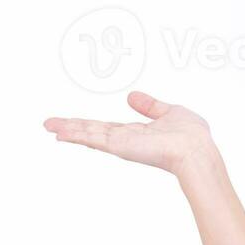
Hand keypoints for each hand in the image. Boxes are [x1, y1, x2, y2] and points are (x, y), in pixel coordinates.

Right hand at [43, 91, 211, 175]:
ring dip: (68, 129)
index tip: (71, 122)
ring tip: (48, 126)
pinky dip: (76, 135)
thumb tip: (132, 96)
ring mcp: (121, 143)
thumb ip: (150, 106)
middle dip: (70, 127)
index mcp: (136, 133)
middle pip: (91, 131)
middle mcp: (125, 140)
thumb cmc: (191, 135)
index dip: (88, 125)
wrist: (196, 149)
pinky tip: (61, 133)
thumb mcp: (169, 112)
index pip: (106, 127)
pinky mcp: (119, 146)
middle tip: (48, 124)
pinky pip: (94, 137)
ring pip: (89, 134)